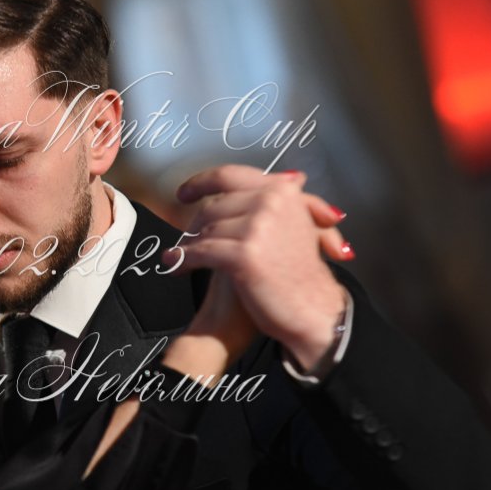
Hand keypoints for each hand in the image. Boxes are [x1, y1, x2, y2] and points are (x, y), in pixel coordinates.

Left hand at [163, 165, 347, 369]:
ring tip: (179, 256)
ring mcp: (258, 226)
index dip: (201, 182)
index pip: (230, 176)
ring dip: (187, 245)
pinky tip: (175, 265)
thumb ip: (282, 201)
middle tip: (184, 240)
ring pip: (205, 229)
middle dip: (194, 226)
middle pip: (213, 206)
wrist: (315, 313)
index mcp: (281, 192)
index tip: (185, 193)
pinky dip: (183, 259)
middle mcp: (270, 202)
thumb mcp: (299, 225)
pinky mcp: (244, 254)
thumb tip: (291, 176)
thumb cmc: (302, 276)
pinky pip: (201, 251)